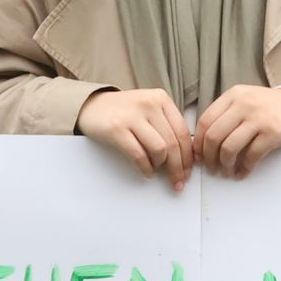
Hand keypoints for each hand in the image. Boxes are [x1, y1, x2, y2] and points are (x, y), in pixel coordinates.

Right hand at [79, 84, 194, 187]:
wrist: (91, 106)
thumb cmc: (124, 112)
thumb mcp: (149, 109)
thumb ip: (166, 125)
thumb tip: (185, 156)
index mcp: (161, 99)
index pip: (183, 131)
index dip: (188, 155)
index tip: (189, 171)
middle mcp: (149, 104)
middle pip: (173, 143)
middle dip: (178, 167)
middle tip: (178, 181)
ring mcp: (132, 116)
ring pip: (160, 149)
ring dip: (161, 166)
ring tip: (157, 170)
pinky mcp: (117, 129)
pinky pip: (139, 154)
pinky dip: (146, 167)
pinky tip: (147, 172)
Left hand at [197, 82, 280, 177]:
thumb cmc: (269, 108)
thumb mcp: (245, 100)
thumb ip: (225, 114)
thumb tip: (201, 142)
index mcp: (233, 95)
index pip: (205, 121)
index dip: (198, 142)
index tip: (200, 155)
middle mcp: (244, 104)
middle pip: (214, 136)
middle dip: (209, 158)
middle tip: (211, 168)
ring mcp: (259, 118)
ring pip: (229, 148)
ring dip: (224, 165)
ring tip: (227, 171)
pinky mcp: (273, 133)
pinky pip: (251, 156)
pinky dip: (243, 168)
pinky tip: (242, 172)